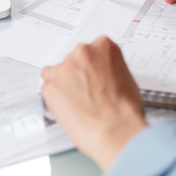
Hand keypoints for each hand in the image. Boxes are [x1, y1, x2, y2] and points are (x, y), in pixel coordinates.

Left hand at [41, 36, 146, 171]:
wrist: (115, 129)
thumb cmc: (124, 109)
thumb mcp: (127, 78)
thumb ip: (110, 70)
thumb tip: (104, 76)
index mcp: (104, 47)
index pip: (92, 50)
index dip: (92, 66)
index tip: (92, 74)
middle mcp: (83, 52)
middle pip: (73, 60)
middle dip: (77, 74)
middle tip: (87, 91)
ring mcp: (64, 68)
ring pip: (56, 73)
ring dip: (64, 85)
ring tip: (78, 103)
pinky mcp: (50, 86)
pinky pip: (47, 89)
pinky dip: (54, 99)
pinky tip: (67, 109)